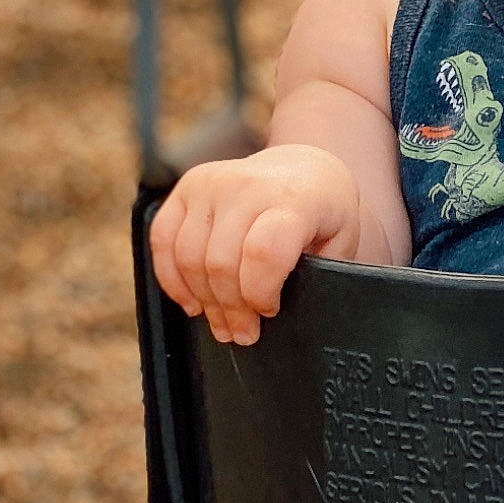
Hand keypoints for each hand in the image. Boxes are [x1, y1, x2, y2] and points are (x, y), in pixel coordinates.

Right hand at [148, 145, 360, 344]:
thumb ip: (318, 275)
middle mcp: (248, 185)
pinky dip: (171, 277)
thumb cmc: (324, 213)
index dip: (260, 294)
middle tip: (242, 333)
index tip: (269, 311)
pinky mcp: (188, 186)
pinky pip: (162, 238)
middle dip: (230, 310)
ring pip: (189, 257)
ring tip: (221, 323)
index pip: (263, 253)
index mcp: (294, 199)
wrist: (305, 168)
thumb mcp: (341, 242)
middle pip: (221, 263)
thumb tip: (280, 315)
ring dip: (203, 300)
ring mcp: (213, 182)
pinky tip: (191, 301)